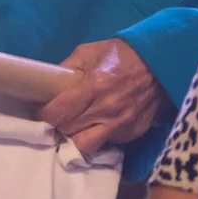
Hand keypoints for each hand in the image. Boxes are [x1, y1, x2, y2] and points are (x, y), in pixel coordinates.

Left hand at [36, 38, 166, 155]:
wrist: (158, 64)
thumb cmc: (119, 55)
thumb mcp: (87, 52)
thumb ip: (66, 68)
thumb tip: (46, 83)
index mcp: (93, 87)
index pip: (58, 112)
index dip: (43, 114)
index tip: (39, 110)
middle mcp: (107, 110)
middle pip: (68, 131)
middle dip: (57, 125)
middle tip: (55, 117)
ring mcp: (121, 125)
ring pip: (86, 146)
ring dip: (75, 138)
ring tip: (73, 127)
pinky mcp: (132, 133)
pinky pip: (107, 143)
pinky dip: (97, 136)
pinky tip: (95, 125)